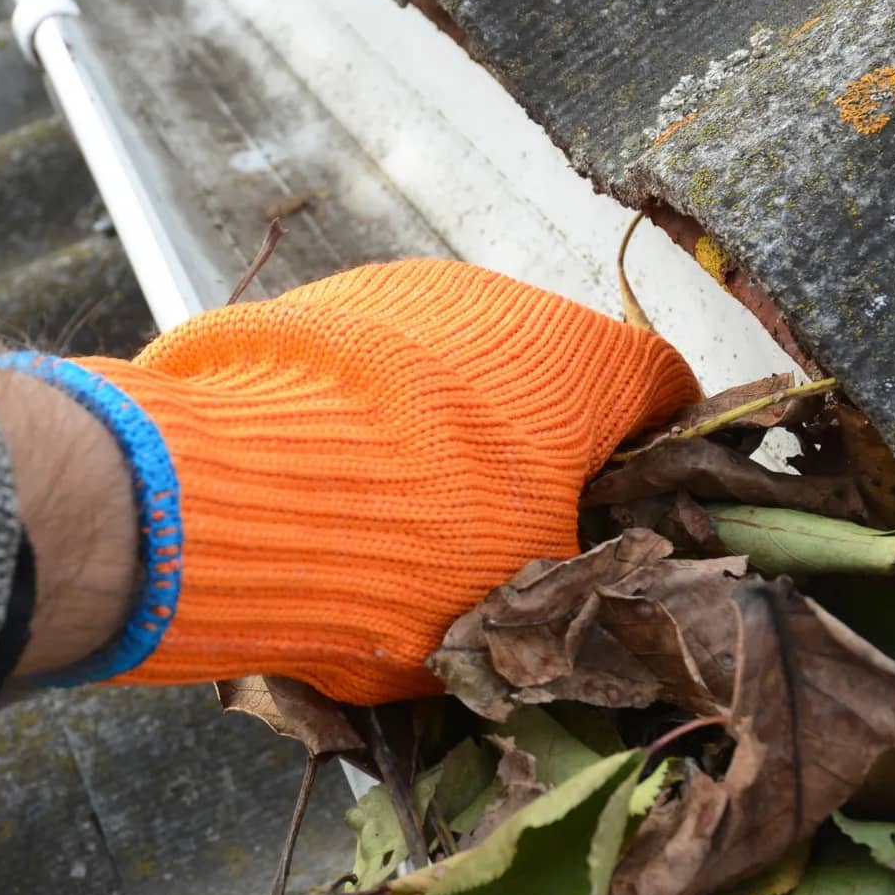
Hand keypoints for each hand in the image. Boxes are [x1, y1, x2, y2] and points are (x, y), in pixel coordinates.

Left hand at [5, 259, 698, 702]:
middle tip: (510, 537)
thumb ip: (575, 582)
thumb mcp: (522, 604)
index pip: (666, 389)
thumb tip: (586, 594)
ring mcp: (401, 290)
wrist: (229, 494)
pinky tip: (332, 482)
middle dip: (542, 450)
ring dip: (451, 431)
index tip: (635, 512)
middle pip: (552, 377)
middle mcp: (504, 299)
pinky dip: (370, 416)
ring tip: (403, 517)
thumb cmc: (415, 553)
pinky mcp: (312, 303)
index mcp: (585, 362)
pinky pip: (370, 366)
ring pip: (455, 366)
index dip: (659, 456)